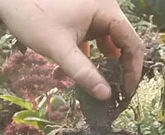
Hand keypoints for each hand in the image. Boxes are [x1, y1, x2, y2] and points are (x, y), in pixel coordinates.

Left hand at [0, 0, 144, 100]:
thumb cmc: (32, 17)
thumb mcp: (59, 49)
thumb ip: (84, 72)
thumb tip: (106, 96)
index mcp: (106, 9)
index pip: (132, 43)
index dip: (133, 70)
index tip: (125, 93)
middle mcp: (105, 8)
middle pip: (124, 43)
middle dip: (122, 69)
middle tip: (117, 94)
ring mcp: (94, 12)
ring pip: (111, 42)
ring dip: (109, 65)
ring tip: (105, 87)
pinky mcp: (83, 18)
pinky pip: (97, 39)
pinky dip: (96, 57)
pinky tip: (87, 73)